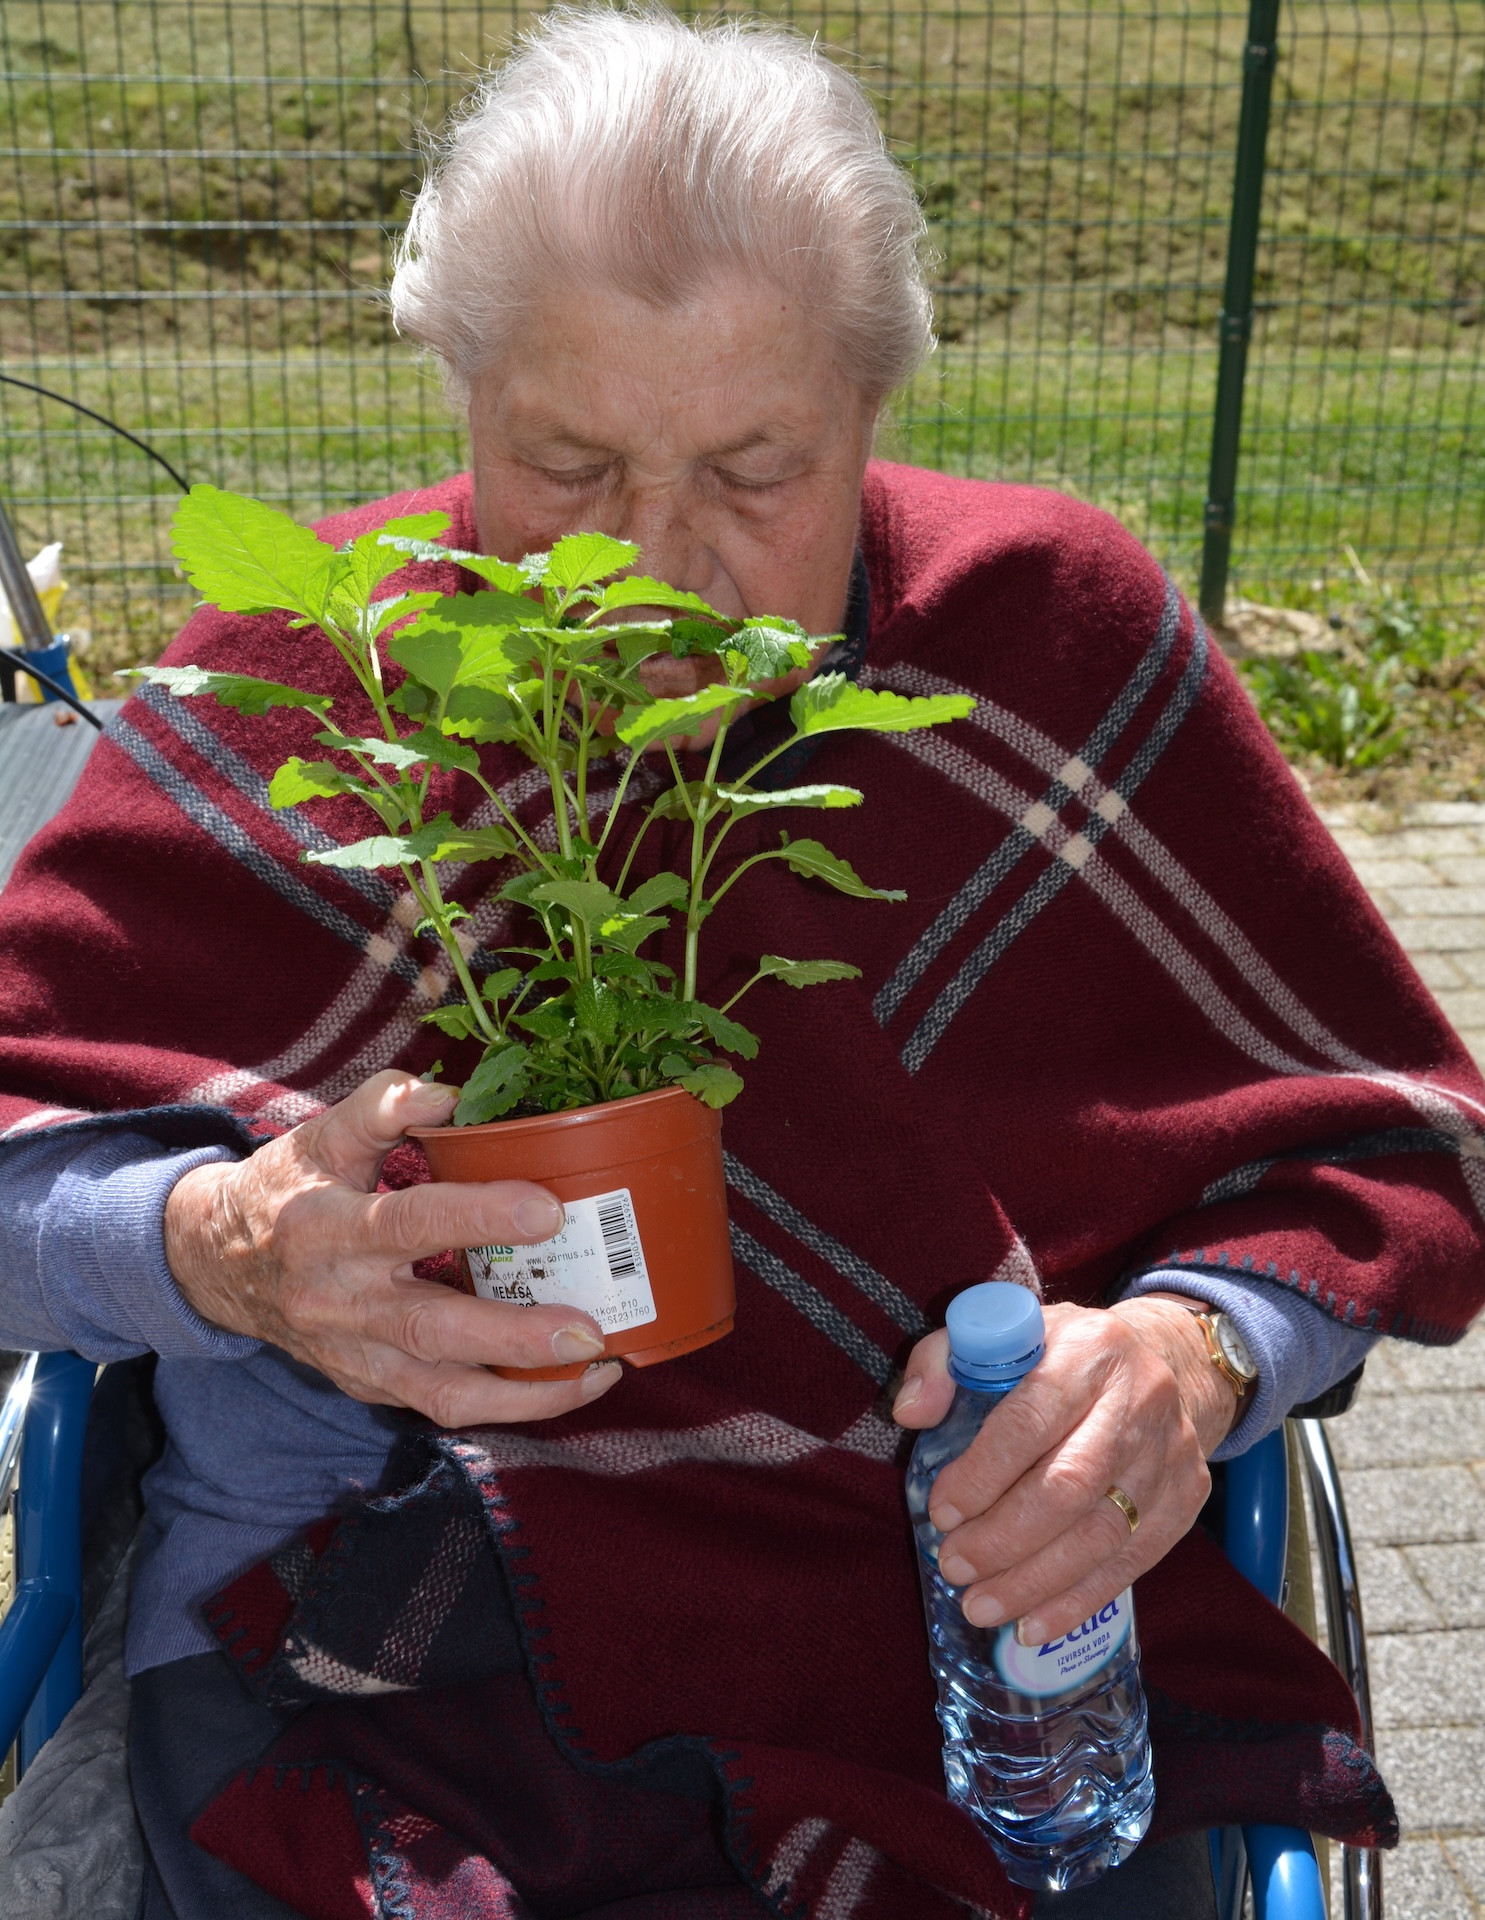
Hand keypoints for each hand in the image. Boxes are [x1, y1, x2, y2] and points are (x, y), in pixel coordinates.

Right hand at [164, 1070, 622, 1426]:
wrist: (215, 1264)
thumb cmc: (287, 1188)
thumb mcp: (321, 1135)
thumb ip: (382, 1106)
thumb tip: (449, 1096)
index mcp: (326, 1226)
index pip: (407, 1222)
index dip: (478, 1216)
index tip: (549, 1209)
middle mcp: (339, 1300)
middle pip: (430, 1327)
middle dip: (514, 1336)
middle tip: (589, 1328)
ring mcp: (353, 1354)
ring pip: (441, 1391)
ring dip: (525, 1392)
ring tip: (598, 1370)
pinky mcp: (367, 1386)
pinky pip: (441, 1407)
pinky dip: (506, 1405)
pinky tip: (566, 1384)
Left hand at [892, 1298, 1239, 1644]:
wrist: (1163, 1363)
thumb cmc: (1058, 1354)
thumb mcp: (997, 1334)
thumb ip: (942, 1364)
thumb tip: (911, 1414)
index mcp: (1088, 1349)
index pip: (1031, 1419)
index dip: (982, 1474)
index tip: (941, 1512)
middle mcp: (1139, 1398)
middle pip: (1070, 1486)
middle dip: (1003, 1538)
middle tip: (954, 1566)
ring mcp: (1171, 1452)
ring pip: (1103, 1534)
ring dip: (1035, 1581)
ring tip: (980, 1605)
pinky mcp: (1187, 1497)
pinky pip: (1133, 1561)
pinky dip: (1079, 1601)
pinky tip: (1033, 1625)